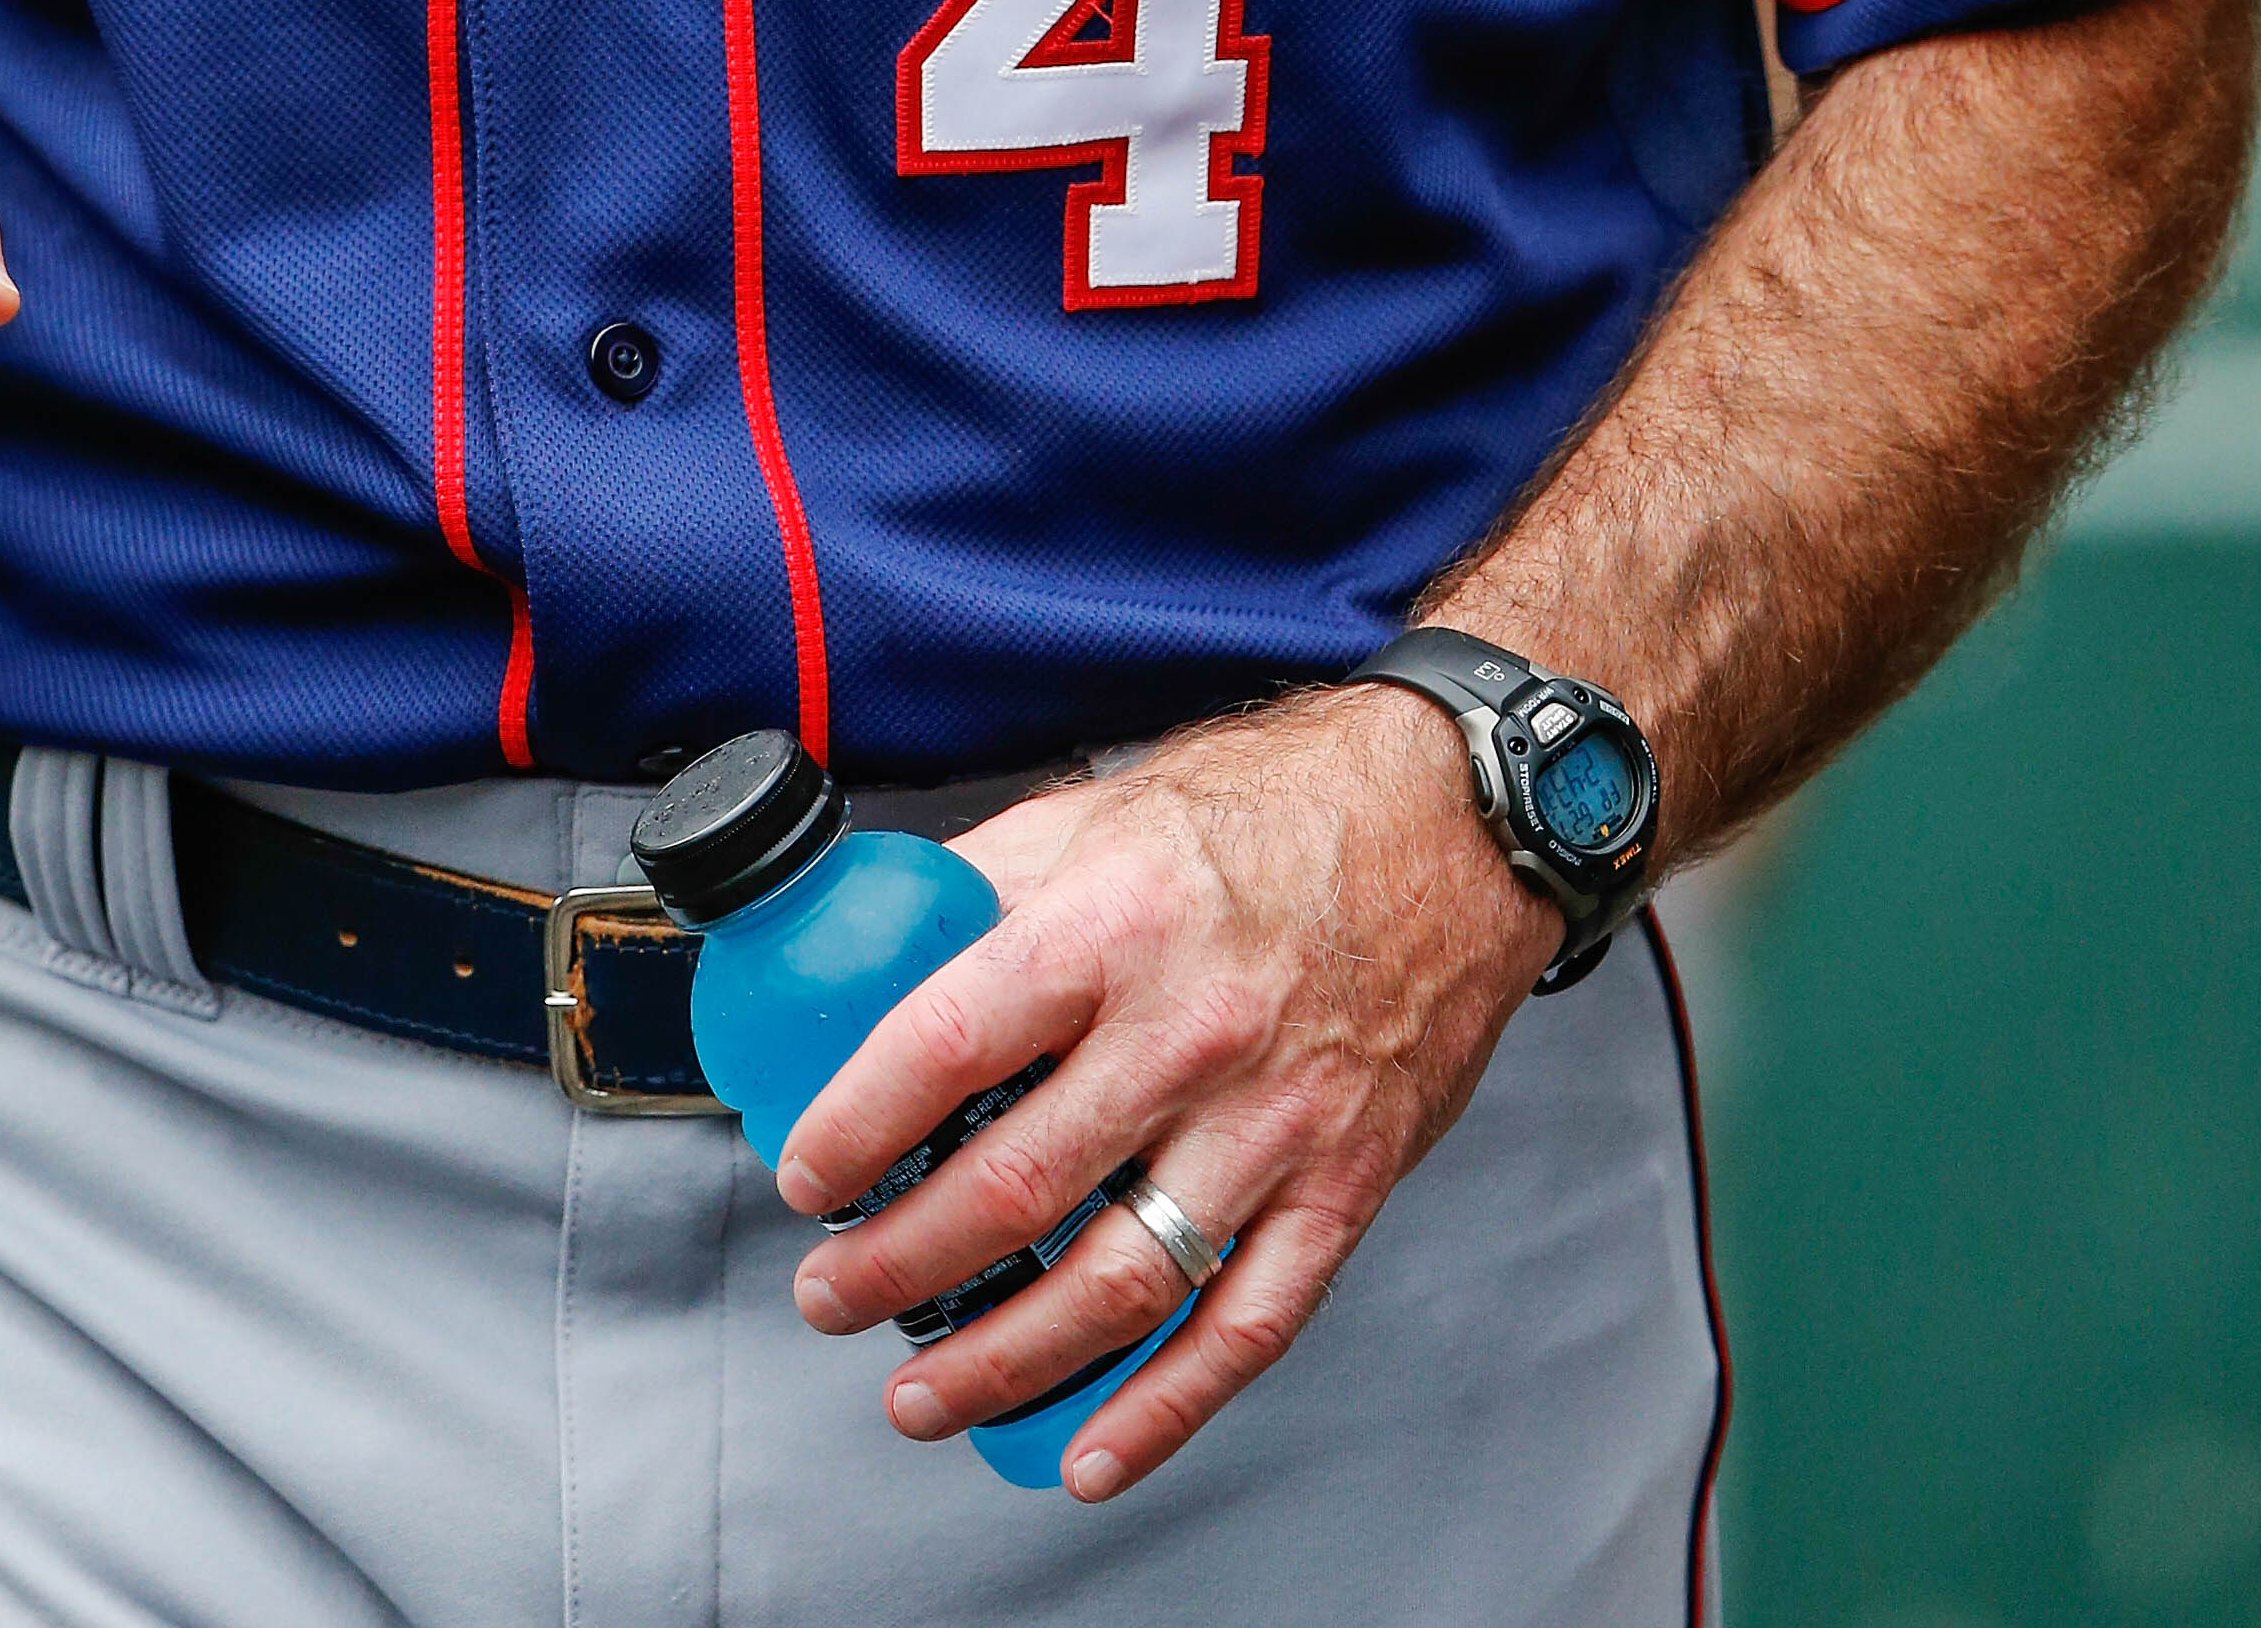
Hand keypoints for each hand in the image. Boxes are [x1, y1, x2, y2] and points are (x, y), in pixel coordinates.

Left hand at [777, 686, 1561, 1499]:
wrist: (1456, 822)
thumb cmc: (1275, 809)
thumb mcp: (1104, 809)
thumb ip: (988, 882)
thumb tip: (870, 941)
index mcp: (1115, 922)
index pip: (950, 1041)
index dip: (858, 1122)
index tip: (805, 1173)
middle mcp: (1192, 1029)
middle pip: (1018, 1186)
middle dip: (901, 1266)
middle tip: (833, 1296)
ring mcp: (1275, 1121)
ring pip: (1120, 1283)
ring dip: (1005, 1361)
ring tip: (920, 1396)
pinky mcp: (1343, 1184)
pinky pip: (1246, 1325)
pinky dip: (1164, 1409)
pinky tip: (1089, 1452)